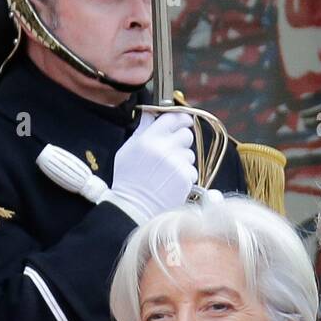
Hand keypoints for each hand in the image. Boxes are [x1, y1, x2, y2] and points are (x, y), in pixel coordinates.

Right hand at [104, 110, 197, 224]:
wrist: (134, 209)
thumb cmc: (128, 180)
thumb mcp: (128, 150)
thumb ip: (142, 129)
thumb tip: (150, 112)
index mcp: (149, 138)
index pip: (173, 117)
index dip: (181, 118)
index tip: (183, 121)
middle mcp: (164, 148)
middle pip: (186, 134)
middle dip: (182, 140)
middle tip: (173, 150)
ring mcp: (176, 164)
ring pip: (190, 154)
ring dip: (183, 161)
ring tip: (168, 172)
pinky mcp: (185, 179)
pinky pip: (192, 172)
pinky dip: (185, 177)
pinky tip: (172, 183)